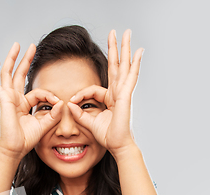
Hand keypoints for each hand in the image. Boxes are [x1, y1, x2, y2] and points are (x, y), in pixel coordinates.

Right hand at [0, 43, 62, 159]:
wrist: (16, 149)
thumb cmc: (27, 140)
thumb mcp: (44, 125)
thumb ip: (54, 114)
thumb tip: (62, 102)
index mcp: (24, 105)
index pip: (38, 92)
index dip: (49, 95)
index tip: (57, 102)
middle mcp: (15, 99)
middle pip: (19, 74)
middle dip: (26, 60)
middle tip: (32, 47)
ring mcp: (7, 98)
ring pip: (8, 73)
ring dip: (13, 58)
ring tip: (17, 45)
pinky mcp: (3, 100)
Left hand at [67, 29, 143, 159]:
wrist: (117, 145)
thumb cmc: (108, 137)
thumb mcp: (89, 123)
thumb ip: (80, 114)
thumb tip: (70, 105)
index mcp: (110, 99)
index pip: (93, 89)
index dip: (81, 94)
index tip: (72, 101)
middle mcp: (118, 93)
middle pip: (116, 67)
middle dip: (115, 50)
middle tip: (115, 33)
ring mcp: (123, 93)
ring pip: (124, 66)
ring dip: (125, 49)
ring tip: (128, 33)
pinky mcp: (126, 96)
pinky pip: (130, 77)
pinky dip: (135, 64)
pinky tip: (139, 52)